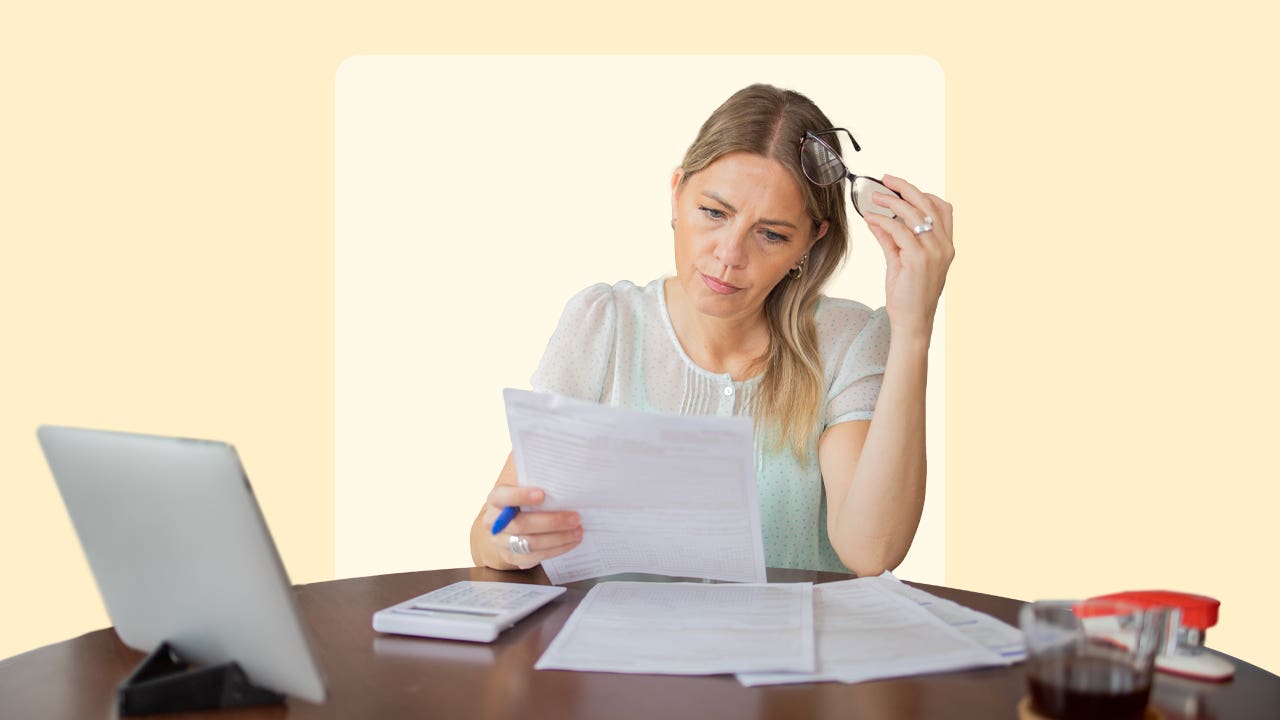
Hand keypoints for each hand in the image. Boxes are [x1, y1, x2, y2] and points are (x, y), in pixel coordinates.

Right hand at [480, 484, 582, 569]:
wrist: (509, 524)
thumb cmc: (524, 501)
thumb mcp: (524, 487)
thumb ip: (537, 482)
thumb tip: (563, 476)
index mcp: (495, 499)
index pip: (503, 497)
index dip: (521, 496)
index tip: (542, 494)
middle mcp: (493, 522)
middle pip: (520, 525)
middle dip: (552, 522)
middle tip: (575, 518)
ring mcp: (500, 542)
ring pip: (529, 543)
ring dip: (558, 539)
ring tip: (578, 532)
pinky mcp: (510, 557)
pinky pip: (533, 557)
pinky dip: (555, 550)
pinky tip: (570, 542)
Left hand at [863, 175, 954, 339]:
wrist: (912, 321)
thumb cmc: (908, 294)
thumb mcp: (900, 261)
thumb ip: (891, 239)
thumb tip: (877, 219)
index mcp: (946, 245)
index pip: (942, 208)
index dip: (922, 193)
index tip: (900, 186)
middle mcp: (944, 245)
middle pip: (928, 204)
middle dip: (906, 187)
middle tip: (885, 179)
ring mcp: (934, 252)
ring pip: (914, 214)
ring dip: (892, 201)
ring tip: (875, 197)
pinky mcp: (918, 259)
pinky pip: (899, 230)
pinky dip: (883, 221)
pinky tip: (871, 218)